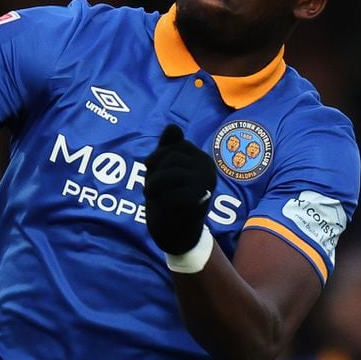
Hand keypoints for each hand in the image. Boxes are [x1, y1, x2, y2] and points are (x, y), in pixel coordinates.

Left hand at [143, 124, 215, 254]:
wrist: (176, 232)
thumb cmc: (168, 196)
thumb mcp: (164, 168)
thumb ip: (168, 148)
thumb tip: (173, 127)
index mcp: (201, 158)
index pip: (173, 145)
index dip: (156, 158)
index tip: (153, 171)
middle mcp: (208, 169)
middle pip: (170, 157)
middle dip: (153, 171)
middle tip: (152, 188)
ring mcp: (205, 185)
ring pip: (169, 173)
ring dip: (152, 185)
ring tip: (153, 195)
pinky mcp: (199, 203)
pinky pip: (170, 194)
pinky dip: (159, 200)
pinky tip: (164, 207)